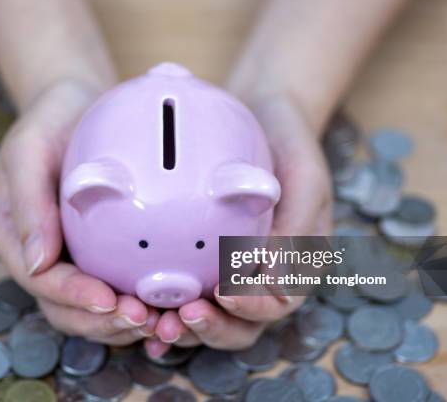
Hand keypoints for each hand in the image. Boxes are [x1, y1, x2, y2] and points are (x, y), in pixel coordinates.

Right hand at [0, 80, 158, 344]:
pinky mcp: (103, 253)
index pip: (41, 281)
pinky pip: (121, 286)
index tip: (109, 300)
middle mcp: (44, 256)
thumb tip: (36, 264)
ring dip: (125, 323)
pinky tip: (171, 306)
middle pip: (67, 309)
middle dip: (103, 323)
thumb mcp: (28, 150)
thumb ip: (28, 203)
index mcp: (16, 238)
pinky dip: (143, 303)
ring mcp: (74, 257)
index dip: (73, 298)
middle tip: (143, 319)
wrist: (78, 107)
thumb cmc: (49, 122)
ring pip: (95, 309)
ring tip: (162, 319)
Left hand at [147, 95, 332, 353]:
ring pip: (211, 316)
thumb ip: (297, 229)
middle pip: (240, 324)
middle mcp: (262, 277)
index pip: (277, 303)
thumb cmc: (291, 148)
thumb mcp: (304, 179)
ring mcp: (232, 272)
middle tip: (180, 318)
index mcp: (294, 264)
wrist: (264, 117)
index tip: (223, 292)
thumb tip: (278, 281)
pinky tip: (141, 313)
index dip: (251, 308)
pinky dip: (166, 309)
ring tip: (154, 322)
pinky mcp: (204, 261)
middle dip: (211, 329)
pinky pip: (186, 289)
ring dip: (184, 327)